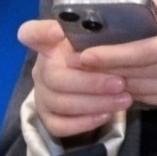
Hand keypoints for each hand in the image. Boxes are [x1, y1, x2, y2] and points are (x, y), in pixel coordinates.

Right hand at [11, 18, 131, 143]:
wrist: (101, 81)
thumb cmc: (102, 55)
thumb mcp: (104, 40)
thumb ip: (104, 35)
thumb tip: (122, 30)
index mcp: (51, 43)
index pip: (32, 33)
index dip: (41, 32)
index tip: (59, 32)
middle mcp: (42, 67)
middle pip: (55, 77)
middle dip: (91, 82)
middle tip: (121, 83)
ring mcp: (42, 93)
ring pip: (60, 102)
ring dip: (94, 103)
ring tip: (124, 100)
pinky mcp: (47, 116)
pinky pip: (59, 125)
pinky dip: (83, 123)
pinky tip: (106, 115)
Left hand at [67, 0, 156, 113]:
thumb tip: (146, 0)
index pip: (142, 53)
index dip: (111, 55)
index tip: (84, 53)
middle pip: (132, 74)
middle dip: (100, 69)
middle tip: (72, 61)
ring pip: (135, 90)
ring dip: (109, 82)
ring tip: (86, 70)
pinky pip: (145, 99)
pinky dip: (126, 90)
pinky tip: (112, 80)